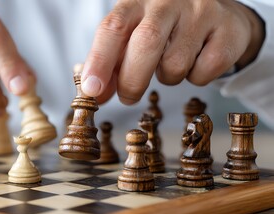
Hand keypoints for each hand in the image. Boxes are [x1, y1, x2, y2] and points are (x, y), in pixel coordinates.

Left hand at [82, 0, 264, 103]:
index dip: (99, 60)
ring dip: (167, 77)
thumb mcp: (133, 37)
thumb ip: (112, 62)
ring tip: (171, 64)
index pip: (113, 27)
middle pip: (145, 43)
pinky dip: (196, 78)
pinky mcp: (228, 29)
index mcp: (137, 1)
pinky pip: (204, 71)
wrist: (218, 15)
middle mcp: (168, 1)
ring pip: (175, 63)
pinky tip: (197, 61)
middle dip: (131, 80)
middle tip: (128, 97)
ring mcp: (201, 12)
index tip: (91, 89)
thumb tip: (94, 92)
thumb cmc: (166, 30)